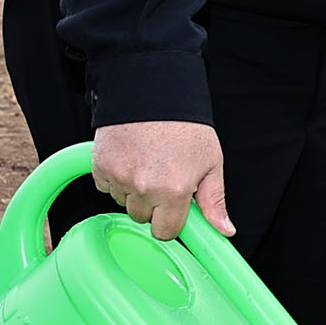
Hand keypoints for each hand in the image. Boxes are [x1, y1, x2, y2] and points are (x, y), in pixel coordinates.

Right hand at [93, 120, 230, 241]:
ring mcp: (120, 177)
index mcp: (174, 192)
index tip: (173, 211)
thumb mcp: (211, 163)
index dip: (170, 223)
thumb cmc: (185, 125)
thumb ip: (214, 201)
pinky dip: (115, 177)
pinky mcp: (101, 165)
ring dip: (132, 191)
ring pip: (123, 201)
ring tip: (147, 164)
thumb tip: (224, 230)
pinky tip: (130, 158)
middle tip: (162, 179)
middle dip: (152, 205)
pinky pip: (105, 185)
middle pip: (142, 217)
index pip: (165, 232)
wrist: (154, 92)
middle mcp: (145, 188)